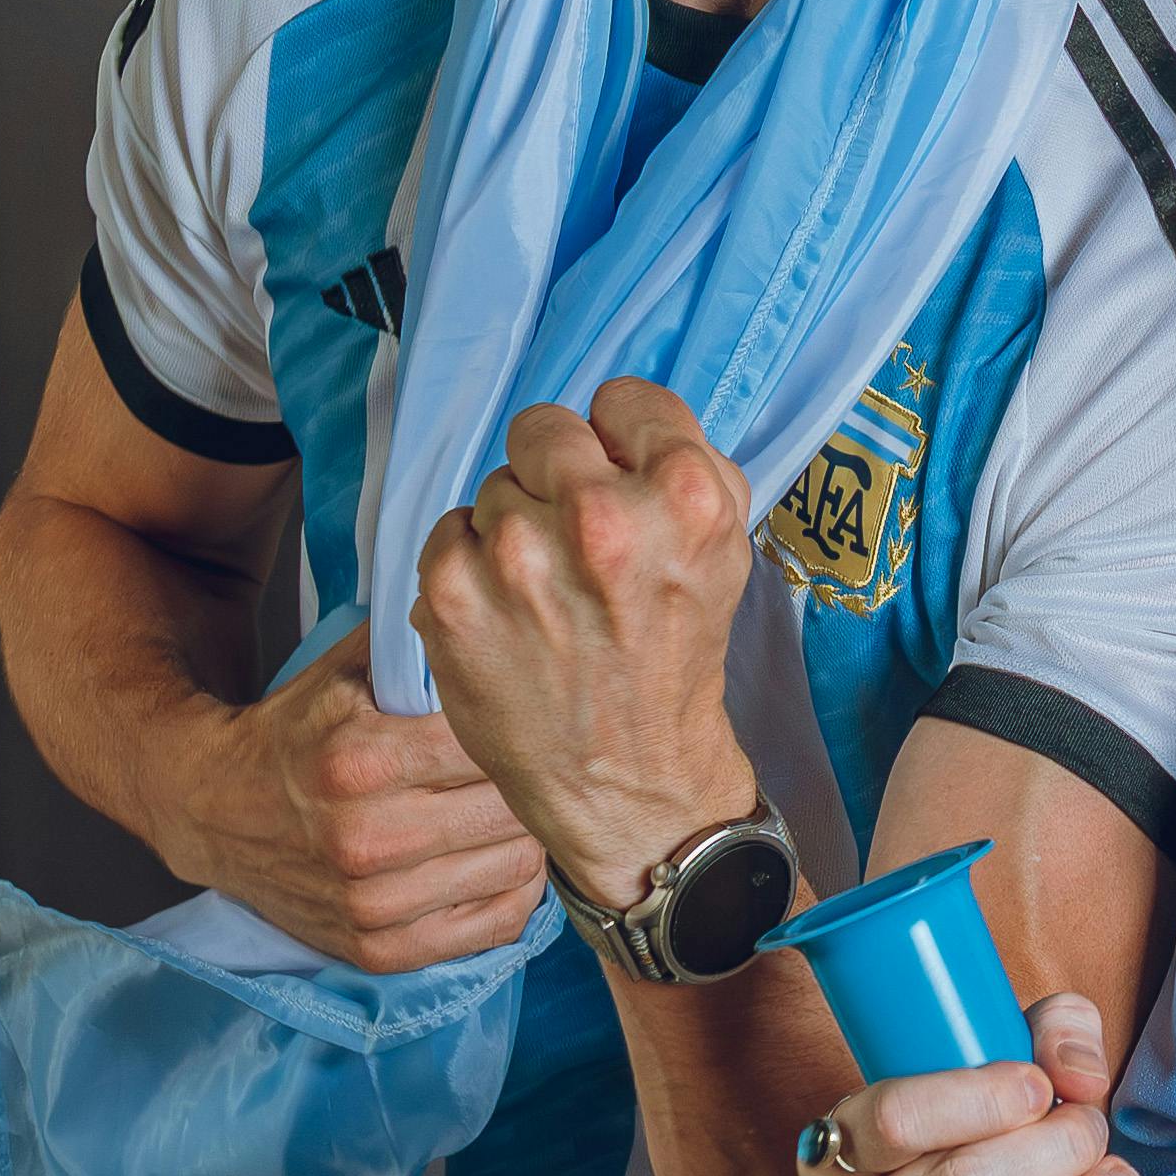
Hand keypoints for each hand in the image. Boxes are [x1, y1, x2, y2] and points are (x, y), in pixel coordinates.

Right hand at [158, 623, 546, 970]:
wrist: (212, 810)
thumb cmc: (292, 735)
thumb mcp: (341, 674)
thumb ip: (416, 648)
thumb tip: (495, 618)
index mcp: (359, 760)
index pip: (490, 747)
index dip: (518, 732)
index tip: (523, 726)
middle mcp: (366, 838)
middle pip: (511, 812)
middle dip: (527, 786)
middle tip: (526, 772)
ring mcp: (374, 903)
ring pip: (517, 869)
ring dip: (524, 839)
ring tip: (507, 813)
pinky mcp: (379, 950)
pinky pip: (497, 926)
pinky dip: (511, 892)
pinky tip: (492, 860)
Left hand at [409, 376, 761, 897]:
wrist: (627, 777)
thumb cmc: (673, 657)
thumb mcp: (726, 553)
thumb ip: (686, 468)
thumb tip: (621, 419)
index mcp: (685, 498)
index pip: (624, 399)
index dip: (623, 443)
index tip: (623, 486)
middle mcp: (599, 519)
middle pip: (546, 429)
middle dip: (559, 477)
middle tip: (580, 547)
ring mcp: (517, 555)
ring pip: (495, 485)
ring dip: (515, 529)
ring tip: (548, 596)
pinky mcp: (450, 592)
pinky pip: (449, 530)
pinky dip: (470, 568)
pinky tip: (508, 617)